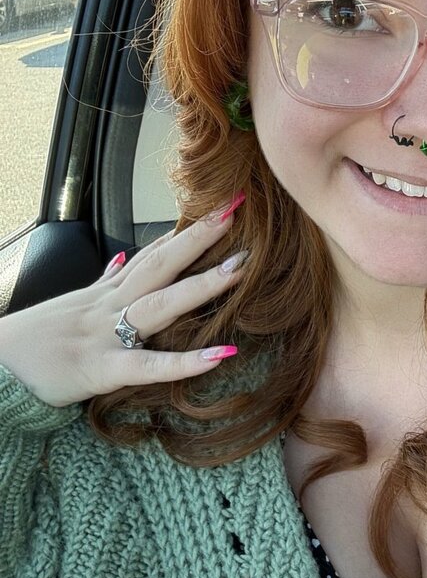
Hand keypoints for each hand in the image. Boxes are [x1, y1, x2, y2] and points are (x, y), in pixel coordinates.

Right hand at [0, 195, 249, 407]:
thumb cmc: (34, 341)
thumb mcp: (72, 304)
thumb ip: (103, 283)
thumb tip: (120, 258)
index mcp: (107, 292)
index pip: (153, 254)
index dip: (187, 232)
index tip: (220, 207)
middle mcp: (111, 306)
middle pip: (160, 266)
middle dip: (199, 239)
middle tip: (235, 212)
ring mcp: (107, 335)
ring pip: (159, 305)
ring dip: (200, 287)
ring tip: (240, 271)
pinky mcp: (102, 370)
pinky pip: (148, 365)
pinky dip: (185, 362)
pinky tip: (222, 355)